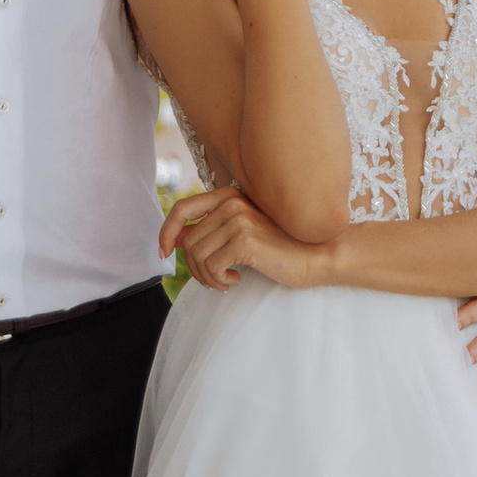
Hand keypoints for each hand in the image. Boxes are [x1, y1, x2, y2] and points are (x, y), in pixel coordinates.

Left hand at [161, 182, 327, 291]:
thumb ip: (208, 231)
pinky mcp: (245, 240)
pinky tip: (236, 280)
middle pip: (188, 241)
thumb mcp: (239, 234)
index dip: (166, 232)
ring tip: (224, 281)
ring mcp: (239, 219)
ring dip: (207, 277)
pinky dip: (218, 280)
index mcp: (228, 196)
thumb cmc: (276, 248)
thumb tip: (171, 240)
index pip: (182, 209)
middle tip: (213, 280)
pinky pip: (212, 266)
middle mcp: (232, 202)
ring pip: (197, 255)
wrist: (313, 256)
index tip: (163, 253)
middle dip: (195, 268)